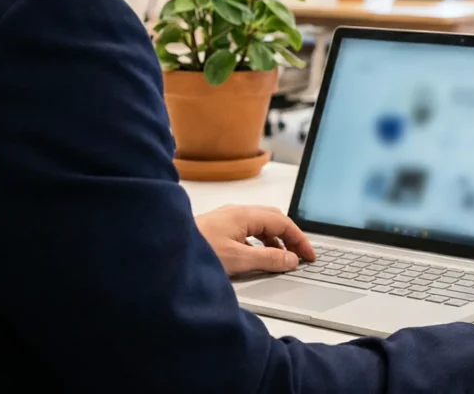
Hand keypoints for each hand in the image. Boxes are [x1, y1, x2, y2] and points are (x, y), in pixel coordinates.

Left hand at [195, 205, 316, 276]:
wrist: (163, 249)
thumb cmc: (197, 250)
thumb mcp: (238, 259)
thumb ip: (268, 260)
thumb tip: (290, 260)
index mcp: (245, 214)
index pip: (283, 222)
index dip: (299, 239)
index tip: (309, 256)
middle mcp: (237, 212)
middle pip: (274, 220)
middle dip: (290, 237)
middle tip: (300, 256)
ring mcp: (227, 219)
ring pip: (261, 226)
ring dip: (275, 241)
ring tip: (282, 260)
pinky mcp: (219, 229)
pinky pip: (248, 232)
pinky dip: (261, 243)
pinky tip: (258, 258)